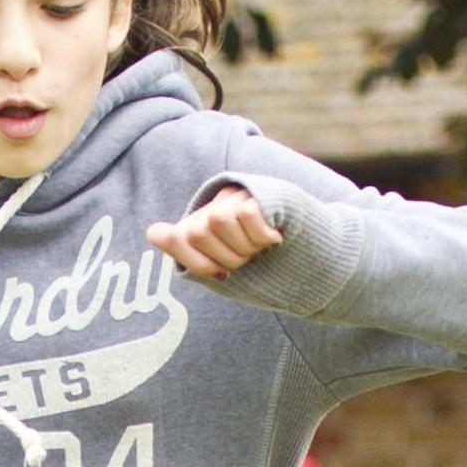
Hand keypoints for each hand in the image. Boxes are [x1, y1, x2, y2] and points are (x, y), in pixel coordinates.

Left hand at [146, 185, 282, 279]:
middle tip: (250, 258)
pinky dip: (262, 235)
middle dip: (227, 257)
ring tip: (262, 247)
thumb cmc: (263, 266)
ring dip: (246, 245)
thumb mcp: (224, 266)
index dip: (200, 263)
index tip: (223, 274)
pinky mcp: (262, 192)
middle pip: (198, 231)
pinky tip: (276, 237)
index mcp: (204, 223)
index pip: (179, 238)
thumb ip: (188, 251)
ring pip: (219, 220)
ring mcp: (239, 195)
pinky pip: (246, 214)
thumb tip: (152, 231)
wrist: (313, 258)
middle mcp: (218, 203)